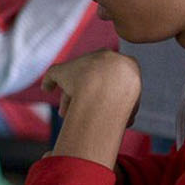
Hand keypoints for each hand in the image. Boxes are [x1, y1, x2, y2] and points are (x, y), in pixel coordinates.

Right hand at [42, 50, 143, 166]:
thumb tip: (47, 88)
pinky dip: (109, 120)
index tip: (63, 112)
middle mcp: (119, 68)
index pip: (84, 77)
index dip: (69, 94)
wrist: (106, 87)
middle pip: (97, 91)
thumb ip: (51, 77)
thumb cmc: (81, 77)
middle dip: (80, 106)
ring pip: (108, 103)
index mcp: (105, 56)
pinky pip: (120, 113)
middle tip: (71, 121)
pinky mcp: (136, 100)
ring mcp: (130, 84)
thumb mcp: (59, 73)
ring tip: (84, 127)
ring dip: (95, 115)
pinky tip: (97, 128)